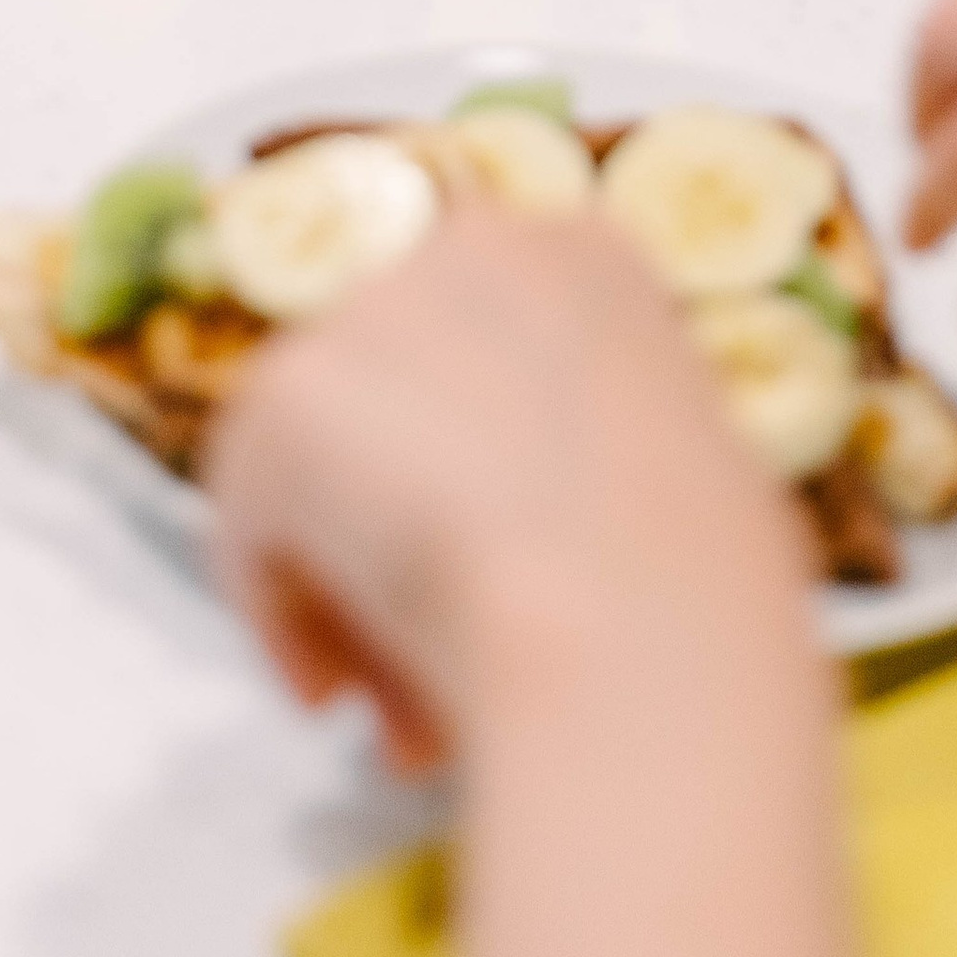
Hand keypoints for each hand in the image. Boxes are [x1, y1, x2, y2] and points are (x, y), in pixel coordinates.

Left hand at [208, 205, 852, 956]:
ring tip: (394, 709)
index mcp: (588, 257)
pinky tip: (337, 690)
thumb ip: (601, 467)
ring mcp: (370, 312)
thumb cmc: (703, 587)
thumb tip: (553, 533)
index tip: (496, 562)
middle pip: (404, 406)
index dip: (482, 471)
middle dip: (410, 538)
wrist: (640, 619)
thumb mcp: (687, 482)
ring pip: (328, 465)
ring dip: (350, 587)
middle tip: (436, 664)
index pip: (491, 351)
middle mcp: (471, 247)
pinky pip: (254, 521)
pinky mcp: (286, 394)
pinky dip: (283, 613)